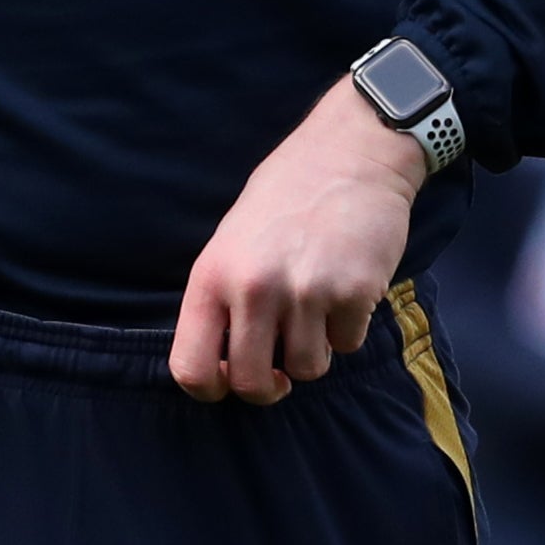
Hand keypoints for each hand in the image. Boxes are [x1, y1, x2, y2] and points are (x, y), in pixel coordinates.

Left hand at [170, 82, 428, 402]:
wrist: (348, 155)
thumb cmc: (284, 200)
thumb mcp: (230, 242)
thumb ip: (222, 300)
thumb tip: (223, 366)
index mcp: (212, 276)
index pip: (190, 367)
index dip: (210, 389)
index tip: (229, 382)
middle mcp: (254, 288)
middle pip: (252, 383)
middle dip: (269, 386)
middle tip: (280, 369)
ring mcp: (306, 292)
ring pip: (308, 370)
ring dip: (314, 353)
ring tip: (314, 311)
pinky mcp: (355, 293)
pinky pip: (348, 346)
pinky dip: (348, 329)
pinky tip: (345, 290)